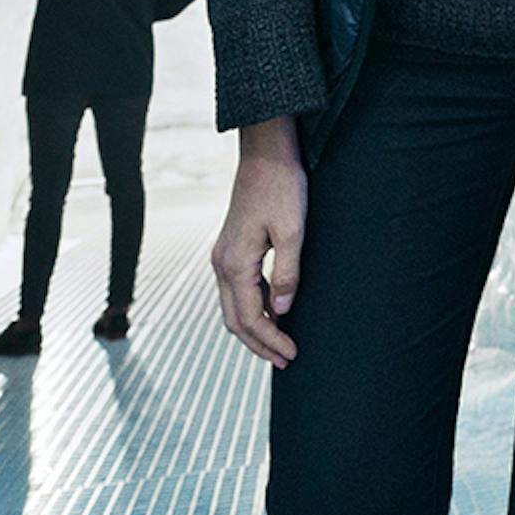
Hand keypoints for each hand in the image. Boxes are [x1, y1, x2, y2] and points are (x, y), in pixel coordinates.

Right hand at [211, 139, 305, 368]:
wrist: (266, 154)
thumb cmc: (282, 188)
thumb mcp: (293, 231)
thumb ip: (286, 274)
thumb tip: (283, 311)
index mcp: (235, 264)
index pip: (251, 318)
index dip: (271, 340)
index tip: (292, 355)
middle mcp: (221, 263)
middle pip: (235, 320)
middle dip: (259, 344)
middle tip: (285, 360)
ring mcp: (222, 256)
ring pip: (233, 307)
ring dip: (254, 328)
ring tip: (279, 344)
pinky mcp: (230, 248)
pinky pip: (236, 290)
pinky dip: (252, 309)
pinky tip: (273, 312)